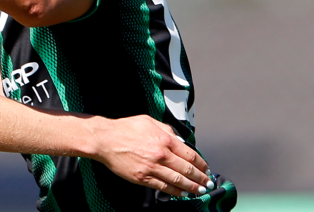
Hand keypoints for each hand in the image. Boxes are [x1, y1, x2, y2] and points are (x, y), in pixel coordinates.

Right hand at [89, 115, 212, 197]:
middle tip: (208, 183)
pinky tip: (183, 193)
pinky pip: (164, 187)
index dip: (202, 164)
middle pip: (188, 170)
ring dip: (192, 187)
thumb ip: (167, 130)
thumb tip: (179, 140)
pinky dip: (176, 191)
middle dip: (201, 178)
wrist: (105, 140)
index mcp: (165, 140)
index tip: (206, 169)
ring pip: (178, 180)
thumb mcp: (149, 121)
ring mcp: (152, 167)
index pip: (190, 155)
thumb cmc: (125, 129)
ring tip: (200, 190)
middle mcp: (161, 155)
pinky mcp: (143, 177)